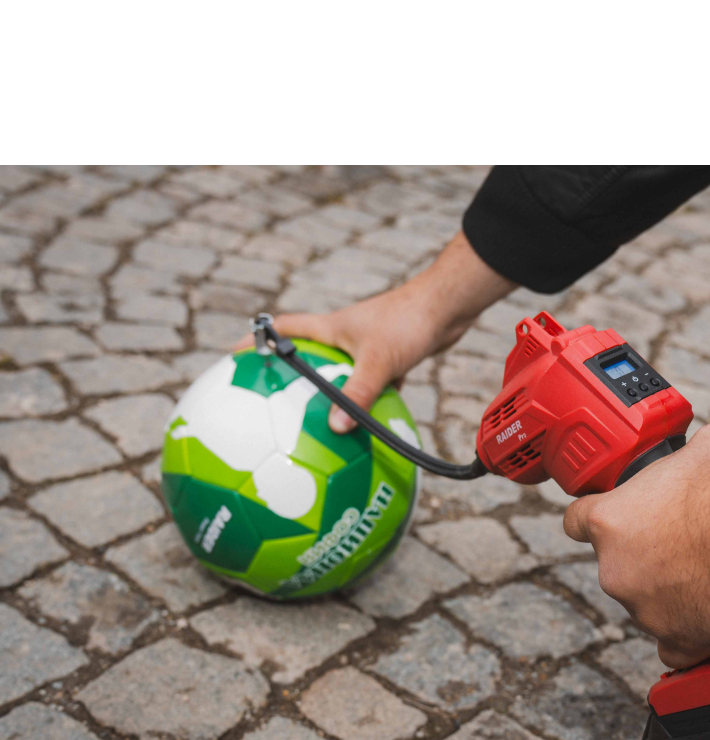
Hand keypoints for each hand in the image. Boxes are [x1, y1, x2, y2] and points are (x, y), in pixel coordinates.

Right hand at [235, 231, 516, 431]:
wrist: (449, 306)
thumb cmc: (409, 323)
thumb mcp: (379, 361)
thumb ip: (357, 394)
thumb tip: (333, 428)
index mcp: (330, 328)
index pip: (283, 331)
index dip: (256, 341)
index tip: (231, 357)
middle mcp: (344, 336)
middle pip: (308, 357)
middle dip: (290, 378)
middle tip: (270, 403)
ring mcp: (367, 348)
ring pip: (340, 376)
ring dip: (329, 397)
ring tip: (313, 425)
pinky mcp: (390, 360)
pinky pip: (370, 389)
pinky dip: (365, 407)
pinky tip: (364, 432)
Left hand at [563, 423, 709, 669]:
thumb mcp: (701, 446)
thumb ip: (681, 458)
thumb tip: (696, 455)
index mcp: (608, 521)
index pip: (577, 523)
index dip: (601, 519)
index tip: (621, 521)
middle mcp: (615, 571)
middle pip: (618, 566)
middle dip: (646, 557)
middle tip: (687, 544)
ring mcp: (644, 611)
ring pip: (648, 604)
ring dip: (671, 593)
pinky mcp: (679, 641)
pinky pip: (675, 646)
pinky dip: (690, 635)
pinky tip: (709, 618)